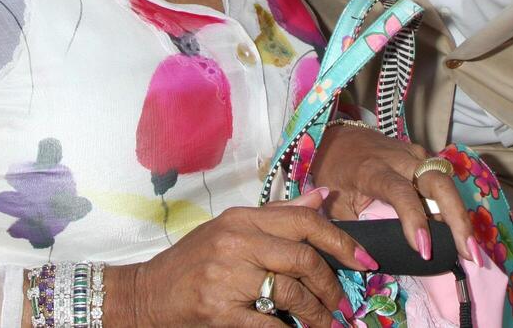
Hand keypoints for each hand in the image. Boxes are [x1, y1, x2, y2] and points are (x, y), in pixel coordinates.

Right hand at [119, 187, 370, 325]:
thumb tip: (322, 197)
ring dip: (317, 314)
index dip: (341, 240)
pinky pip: (268, 323)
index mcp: (242, 218)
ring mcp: (226, 277)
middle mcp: (236, 241)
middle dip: (331, 285)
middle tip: (343, 303)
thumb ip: (279, 215)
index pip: (304, 221)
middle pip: (303, 258)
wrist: (148, 294)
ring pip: (291, 293)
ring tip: (325, 324)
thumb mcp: (232, 228)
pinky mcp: (219, 310)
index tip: (364, 261)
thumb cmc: (194, 261)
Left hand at [308, 124, 477, 264]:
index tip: (424, 250)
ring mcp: (414, 155)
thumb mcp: (336, 205)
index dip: (415, 220)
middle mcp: (400, 158)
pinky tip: (462, 234)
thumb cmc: (334, 173)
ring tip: (472, 251)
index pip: (400, 192)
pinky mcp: (422, 158)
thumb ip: (356, 231)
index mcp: (373, 169)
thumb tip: (372, 265)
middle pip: (438, 182)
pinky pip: (442, 182)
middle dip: (456, 218)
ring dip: (461, 216)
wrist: (336, 138)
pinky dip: (454, 208)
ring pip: (446, 182)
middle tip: (469, 254)